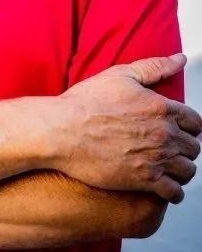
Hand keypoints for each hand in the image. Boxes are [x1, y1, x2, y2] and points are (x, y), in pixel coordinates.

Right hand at [55, 54, 200, 203]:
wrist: (63, 130)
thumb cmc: (86, 102)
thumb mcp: (120, 75)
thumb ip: (154, 67)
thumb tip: (178, 59)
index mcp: (160, 107)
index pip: (195, 121)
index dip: (190, 125)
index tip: (182, 128)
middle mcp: (163, 134)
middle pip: (193, 146)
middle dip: (185, 146)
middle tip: (173, 147)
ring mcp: (155, 158)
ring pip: (187, 169)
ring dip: (182, 168)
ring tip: (171, 166)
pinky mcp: (144, 180)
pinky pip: (174, 192)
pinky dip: (174, 191)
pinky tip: (165, 187)